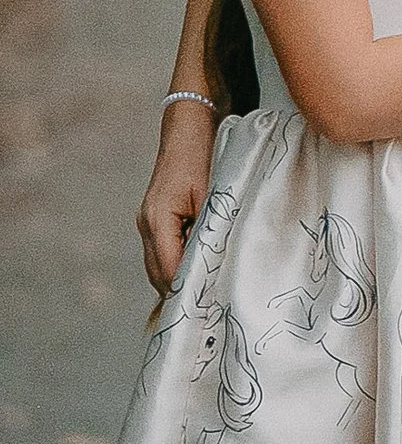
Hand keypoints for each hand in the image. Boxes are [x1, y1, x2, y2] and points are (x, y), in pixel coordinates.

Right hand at [137, 105, 214, 294]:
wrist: (189, 130)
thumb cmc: (202, 157)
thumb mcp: (211, 195)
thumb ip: (209, 230)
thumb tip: (213, 266)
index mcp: (157, 220)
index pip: (169, 269)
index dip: (187, 290)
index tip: (208, 308)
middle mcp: (146, 224)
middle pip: (159, 274)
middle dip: (180, 293)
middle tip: (208, 313)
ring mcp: (148, 222)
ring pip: (158, 266)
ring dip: (177, 281)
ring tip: (204, 298)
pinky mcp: (155, 219)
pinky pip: (163, 252)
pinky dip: (177, 265)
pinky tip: (198, 273)